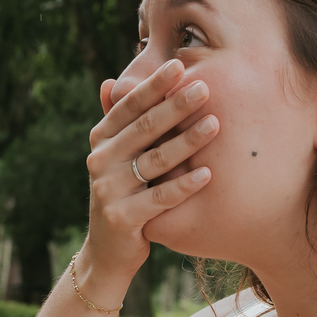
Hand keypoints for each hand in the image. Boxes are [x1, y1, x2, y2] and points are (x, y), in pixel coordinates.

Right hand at [84, 57, 215, 285]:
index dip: (153, 85)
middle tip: (205, 87)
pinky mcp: (121, 218)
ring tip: (216, 125)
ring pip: (155, 161)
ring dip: (187, 141)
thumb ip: (118, 122)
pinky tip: (208, 174)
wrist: (108, 251)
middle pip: (144, 128)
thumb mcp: (117, 157)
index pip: (128, 105)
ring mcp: (108, 190)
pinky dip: (184, 185)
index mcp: (101, 139)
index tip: (180, 65)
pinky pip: (159, 198)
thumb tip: (110, 81)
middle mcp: (100, 160)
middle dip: (176, 105)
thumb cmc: (124, 194)